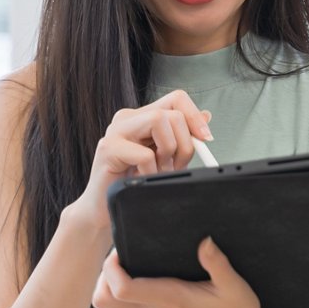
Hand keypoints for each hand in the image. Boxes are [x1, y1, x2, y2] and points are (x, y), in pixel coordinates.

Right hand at [65, 89, 212, 233]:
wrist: (102, 208)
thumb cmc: (133, 181)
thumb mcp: (164, 156)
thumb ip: (181, 136)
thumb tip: (206, 116)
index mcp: (142, 117)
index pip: (177, 99)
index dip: (195, 117)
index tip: (206, 139)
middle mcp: (127, 118)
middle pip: (173, 113)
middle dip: (184, 144)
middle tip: (175, 167)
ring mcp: (116, 131)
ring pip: (159, 121)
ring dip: (168, 153)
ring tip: (158, 171)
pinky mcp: (108, 148)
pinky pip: (145, 154)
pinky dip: (152, 171)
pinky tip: (143, 179)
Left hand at [92, 237, 287, 307]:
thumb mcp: (235, 286)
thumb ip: (217, 262)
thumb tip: (205, 240)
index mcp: (172, 300)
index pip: (122, 289)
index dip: (112, 269)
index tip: (122, 252)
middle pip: (104, 303)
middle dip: (103, 279)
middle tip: (120, 263)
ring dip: (107, 296)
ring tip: (124, 279)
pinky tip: (136, 299)